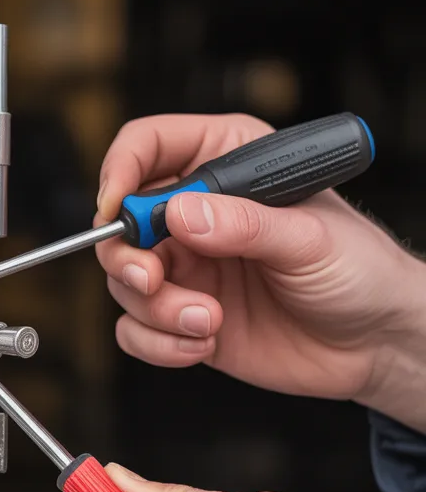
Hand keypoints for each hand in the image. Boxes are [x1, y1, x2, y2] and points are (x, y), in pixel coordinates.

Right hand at [95, 113, 425, 432]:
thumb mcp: (310, 238)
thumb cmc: (360, 271)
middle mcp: (196, 215)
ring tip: (208, 322)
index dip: (120, 171)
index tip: (115, 208)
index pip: (148, 147)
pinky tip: (204, 343)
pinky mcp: (181, 318)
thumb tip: (180, 213)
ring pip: (124, 283)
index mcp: (226, 166)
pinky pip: (135, 331)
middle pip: (121, 224)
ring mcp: (186, 269)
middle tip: (152, 281)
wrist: (375, 344)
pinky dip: (159, 344)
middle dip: (128, 259)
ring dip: (157, 310)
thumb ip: (244, 225)